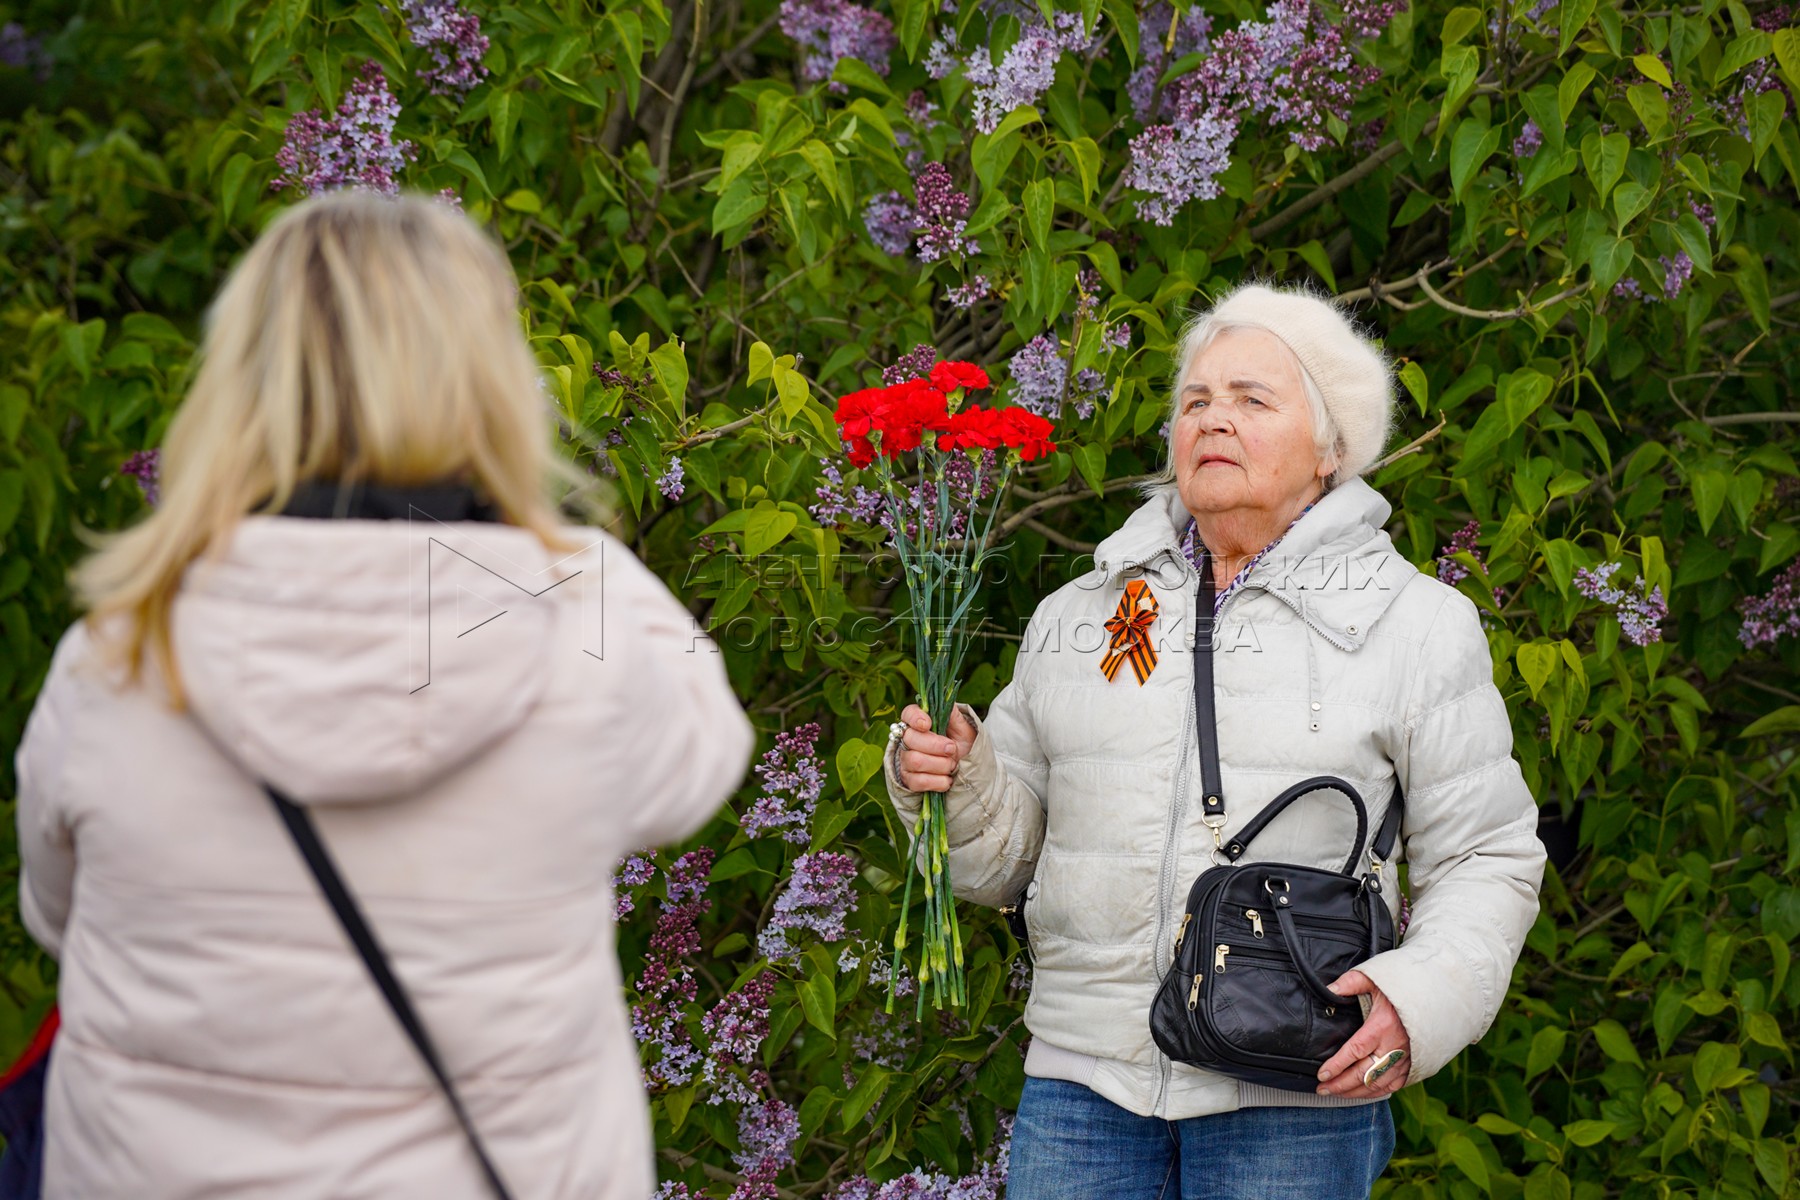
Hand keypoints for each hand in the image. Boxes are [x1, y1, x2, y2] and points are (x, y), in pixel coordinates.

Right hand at [895, 704, 976, 792]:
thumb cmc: (963, 744)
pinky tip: (947, 779)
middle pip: (911, 739)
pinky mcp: (909, 780)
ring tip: (952, 764)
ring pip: (915, 761)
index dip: (915, 718)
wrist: (967, 769)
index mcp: (920, 721)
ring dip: (940, 764)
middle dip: (936, 745)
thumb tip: (946, 700)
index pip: (908, 713)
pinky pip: (918, 781)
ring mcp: (906, 760)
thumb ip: (953, 714)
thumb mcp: (964, 728)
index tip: (928, 724)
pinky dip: (938, 781)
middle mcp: (908, 739)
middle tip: (952, 749)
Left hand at [1315, 969, 1411, 1098]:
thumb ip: (1351, 983)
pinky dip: (1376, 1093)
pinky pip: (1393, 1086)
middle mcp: (1394, 1047)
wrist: (1438, 1000)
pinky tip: (1362, 1093)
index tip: (1322, 1074)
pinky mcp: (1413, 1066)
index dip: (1337, 1065)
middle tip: (1322, 1088)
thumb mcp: (1377, 979)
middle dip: (1340, 1084)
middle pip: (1363, 1074)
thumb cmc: (1404, 989)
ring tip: (1336, 1093)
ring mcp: (1405, 1059)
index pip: (1355, 1051)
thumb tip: (1329, 990)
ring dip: (1355, 1092)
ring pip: (1377, 1084)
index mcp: (1382, 1026)